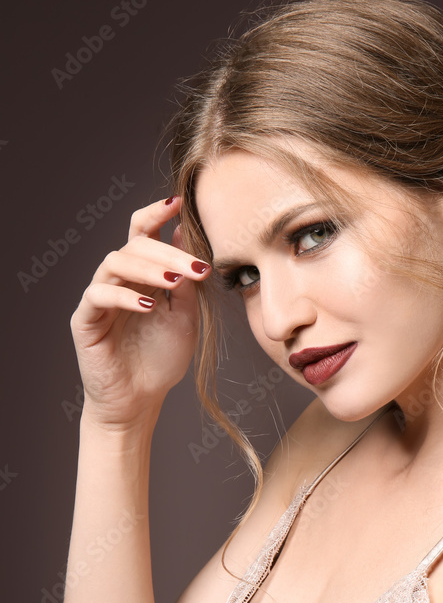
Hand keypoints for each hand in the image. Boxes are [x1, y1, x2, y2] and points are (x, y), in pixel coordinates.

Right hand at [69, 196, 211, 428]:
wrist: (139, 400)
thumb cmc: (161, 359)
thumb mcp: (184, 317)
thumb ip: (185, 281)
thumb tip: (187, 236)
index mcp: (142, 275)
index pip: (143, 233)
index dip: (157, 214)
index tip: (180, 201)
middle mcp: (118, 280)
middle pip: (134, 245)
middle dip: (167, 251)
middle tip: (196, 266)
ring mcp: (99, 297)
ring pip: (115, 263)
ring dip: (149, 268)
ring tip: (176, 282)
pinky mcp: (86, 319)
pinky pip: (99, 294)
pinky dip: (125, 296)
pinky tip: (149, 306)